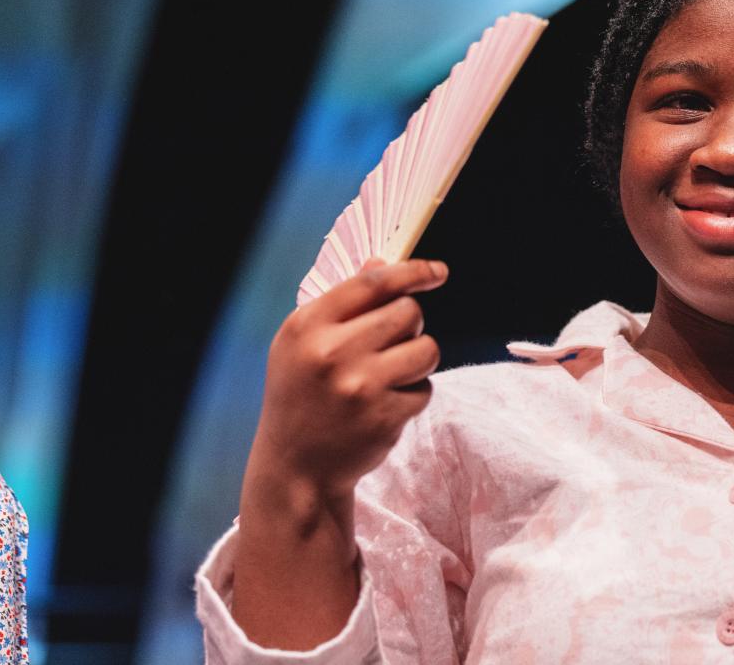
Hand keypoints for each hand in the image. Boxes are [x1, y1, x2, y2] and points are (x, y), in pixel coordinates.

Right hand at [231, 258, 448, 648]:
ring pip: (427, 348)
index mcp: (307, 326)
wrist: (295, 469)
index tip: (438, 271)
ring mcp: (358, 387)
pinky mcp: (383, 417)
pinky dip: (413, 395)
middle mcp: (330, 352)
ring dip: (418, 360)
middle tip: (389, 346)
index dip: (412, 271)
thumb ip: (344, 304)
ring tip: (390, 376)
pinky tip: (384, 407)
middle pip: (408, 312)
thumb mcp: (305, 345)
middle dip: (410, 325)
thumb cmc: (303, 396)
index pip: (373, 283)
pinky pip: (425, 388)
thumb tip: (382, 264)